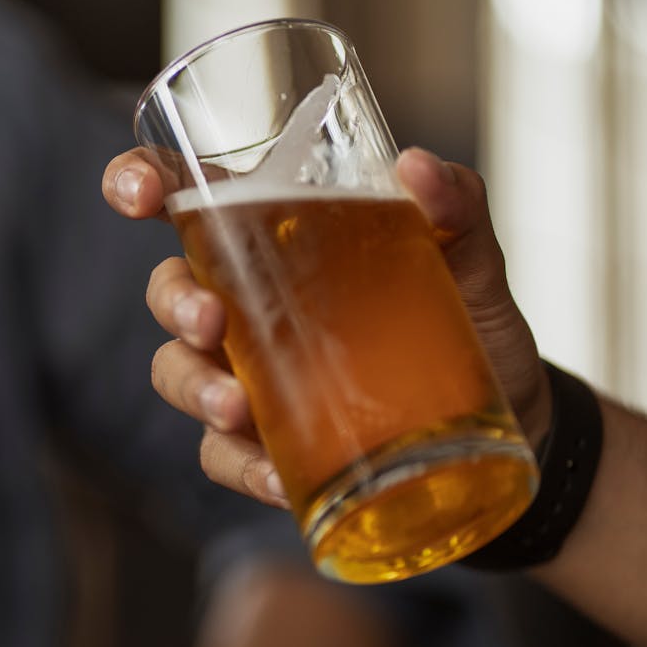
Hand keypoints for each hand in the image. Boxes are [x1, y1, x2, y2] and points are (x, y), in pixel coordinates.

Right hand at [102, 147, 552, 506]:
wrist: (509, 418)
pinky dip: (244, 467)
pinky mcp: (265, 444)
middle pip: (170, 290)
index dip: (144, 183)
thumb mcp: (471, 261)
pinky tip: (279, 478)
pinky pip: (224, 456)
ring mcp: (249, 376)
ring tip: (235, 410)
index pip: (191, 201)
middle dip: (174, 304)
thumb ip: (455, 207)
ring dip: (194, 388)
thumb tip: (416, 168)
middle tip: (209, 322)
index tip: (137, 194)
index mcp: (275, 240)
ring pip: (178, 374)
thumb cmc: (468, 323)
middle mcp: (247, 305)